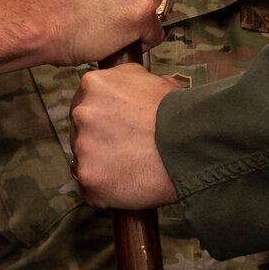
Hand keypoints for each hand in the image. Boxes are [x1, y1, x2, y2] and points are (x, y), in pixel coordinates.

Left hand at [68, 65, 182, 207]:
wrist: (188, 144)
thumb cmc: (176, 112)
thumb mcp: (151, 79)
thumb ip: (126, 81)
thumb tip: (123, 89)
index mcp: (92, 85)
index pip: (85, 103)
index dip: (102, 118)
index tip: (117, 128)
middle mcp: (81, 113)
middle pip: (80, 131)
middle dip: (98, 141)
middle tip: (126, 148)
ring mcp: (82, 146)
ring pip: (84, 160)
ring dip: (102, 166)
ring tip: (131, 167)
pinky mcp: (88, 177)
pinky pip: (91, 188)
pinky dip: (106, 190)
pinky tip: (127, 184)